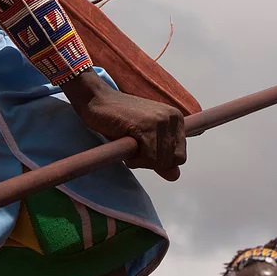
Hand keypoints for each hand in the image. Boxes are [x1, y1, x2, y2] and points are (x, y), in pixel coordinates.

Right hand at [65, 73, 185, 179]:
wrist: (97, 99)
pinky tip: (124, 142)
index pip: (179, 157)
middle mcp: (172, 118)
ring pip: (159, 161)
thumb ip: (161, 157)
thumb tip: (175, 176)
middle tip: (133, 146)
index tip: (143, 148)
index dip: (160, 160)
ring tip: (127, 142)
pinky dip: (133, 159)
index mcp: (176, 119)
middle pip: (171, 161)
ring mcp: (159, 120)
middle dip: (150, 162)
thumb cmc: (119, 119)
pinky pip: (147, 157)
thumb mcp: (145, 139)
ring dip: (140, 160)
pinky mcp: (145, 126)